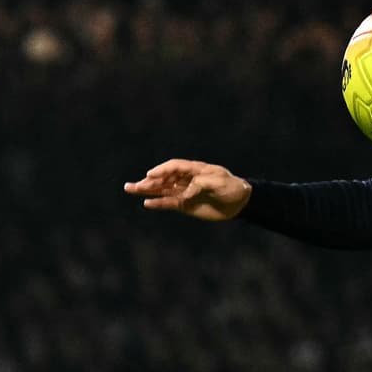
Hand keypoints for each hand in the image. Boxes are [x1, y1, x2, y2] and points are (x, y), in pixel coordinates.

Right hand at [124, 160, 252, 220]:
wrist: (240, 202)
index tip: (150, 175)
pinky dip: (159, 203)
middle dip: (148, 181)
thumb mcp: (219, 182)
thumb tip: (185, 193)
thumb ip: (201, 184)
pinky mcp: (186, 204)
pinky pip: (169, 202)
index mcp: (195, 169)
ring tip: (130, 189)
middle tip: (131, 185)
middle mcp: (186, 179)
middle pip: (163, 178)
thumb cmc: (232, 187)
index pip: (173, 167)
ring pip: (162, 190)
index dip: (161, 171)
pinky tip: (147, 203)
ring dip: (147, 190)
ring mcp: (185, 191)